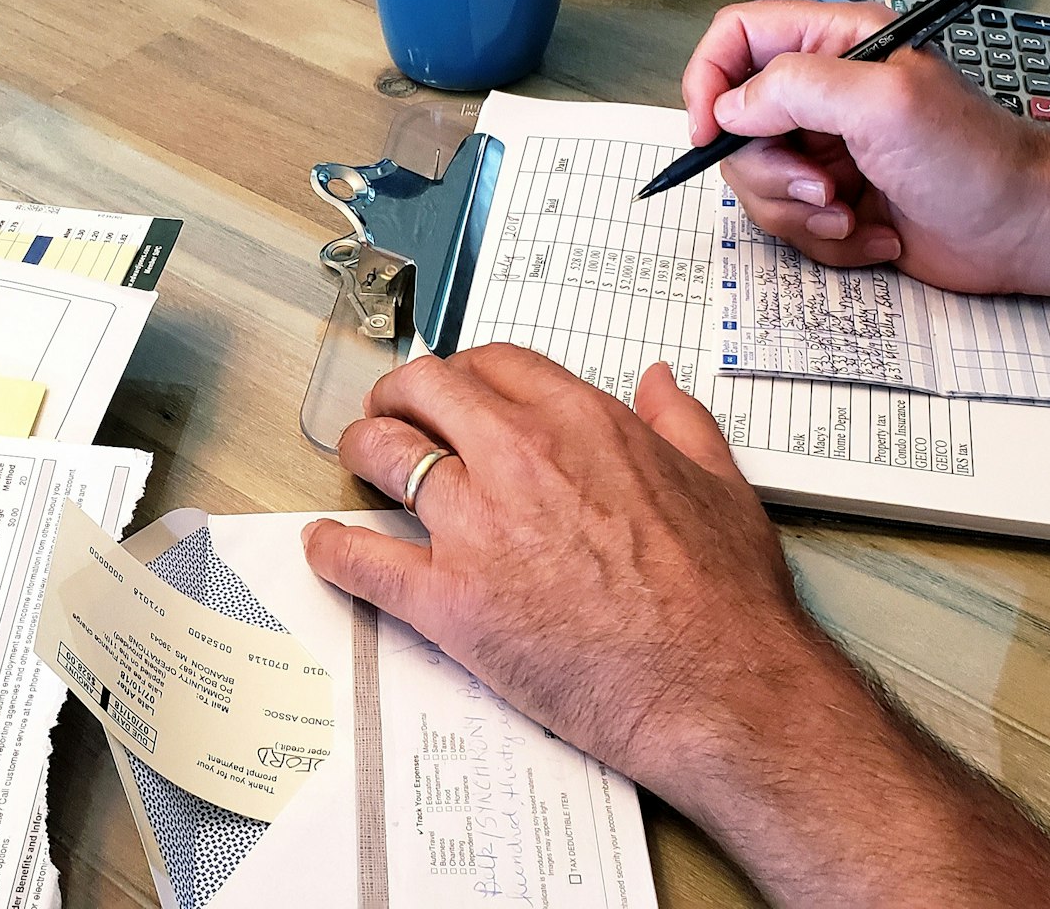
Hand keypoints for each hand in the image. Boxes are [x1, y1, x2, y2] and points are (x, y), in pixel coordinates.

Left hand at [300, 344, 826, 798]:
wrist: (719, 686)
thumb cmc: (725, 599)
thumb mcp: (720, 482)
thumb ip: (681, 421)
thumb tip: (659, 383)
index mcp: (582, 422)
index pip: (491, 364)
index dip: (462, 374)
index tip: (456, 393)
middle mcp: (519, 458)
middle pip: (423, 390)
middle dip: (398, 395)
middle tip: (392, 414)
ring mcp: (477, 527)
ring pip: (383, 456)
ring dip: (361, 451)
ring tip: (359, 461)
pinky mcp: (450, 601)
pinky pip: (363, 561)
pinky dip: (333, 550)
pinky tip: (324, 547)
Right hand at [682, 0, 1049, 294]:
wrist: (1023, 230)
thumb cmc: (980, 159)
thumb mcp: (884, 103)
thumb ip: (796, 87)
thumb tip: (732, 105)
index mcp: (838, 46)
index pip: (738, 38)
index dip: (710, 81)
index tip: (710, 131)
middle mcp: (827, 95)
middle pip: (737, 126)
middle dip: (768, 171)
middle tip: (817, 184)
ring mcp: (829, 150)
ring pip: (758, 183)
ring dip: (798, 212)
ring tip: (850, 213)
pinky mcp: (836, 200)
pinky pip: (791, 224)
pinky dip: (827, 239)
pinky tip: (874, 232)